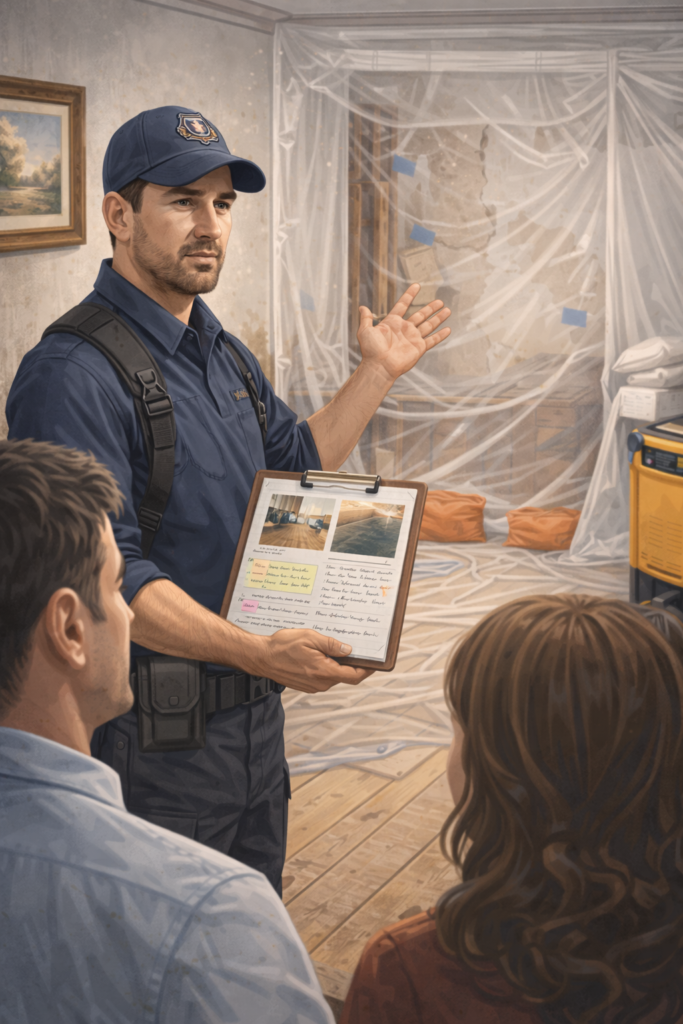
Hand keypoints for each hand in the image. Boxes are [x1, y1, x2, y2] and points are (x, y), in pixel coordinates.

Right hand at [249, 629, 372, 692]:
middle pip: (346, 676)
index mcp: (323, 671)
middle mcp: (320, 683)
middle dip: (353, 664)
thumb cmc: (282, 646)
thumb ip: (331, 645)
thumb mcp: (309, 637)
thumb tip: (348, 650)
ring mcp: (314, 686)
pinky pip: (325, 677)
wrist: (262, 657)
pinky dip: (329, 667)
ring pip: (335, 676)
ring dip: (339, 665)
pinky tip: (323, 655)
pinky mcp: (308, 685)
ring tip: (336, 648)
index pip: (354, 676)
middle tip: (358, 648)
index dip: (367, 669)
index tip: (374, 662)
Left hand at [357, 283, 450, 382]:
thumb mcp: (365, 330)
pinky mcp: (419, 348)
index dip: (409, 295)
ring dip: (438, 318)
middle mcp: (404, 329)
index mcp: (392, 323)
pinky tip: (448, 329)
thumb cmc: (371, 350)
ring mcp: (413, 338)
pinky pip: (432, 340)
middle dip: (430, 308)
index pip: (403, 305)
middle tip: (439, 301)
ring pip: (429, 325)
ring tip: (447, 309)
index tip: (417, 286)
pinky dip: (440, 335)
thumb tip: (362, 308)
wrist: (379, 366)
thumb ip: (366, 318)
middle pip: (420, 315)